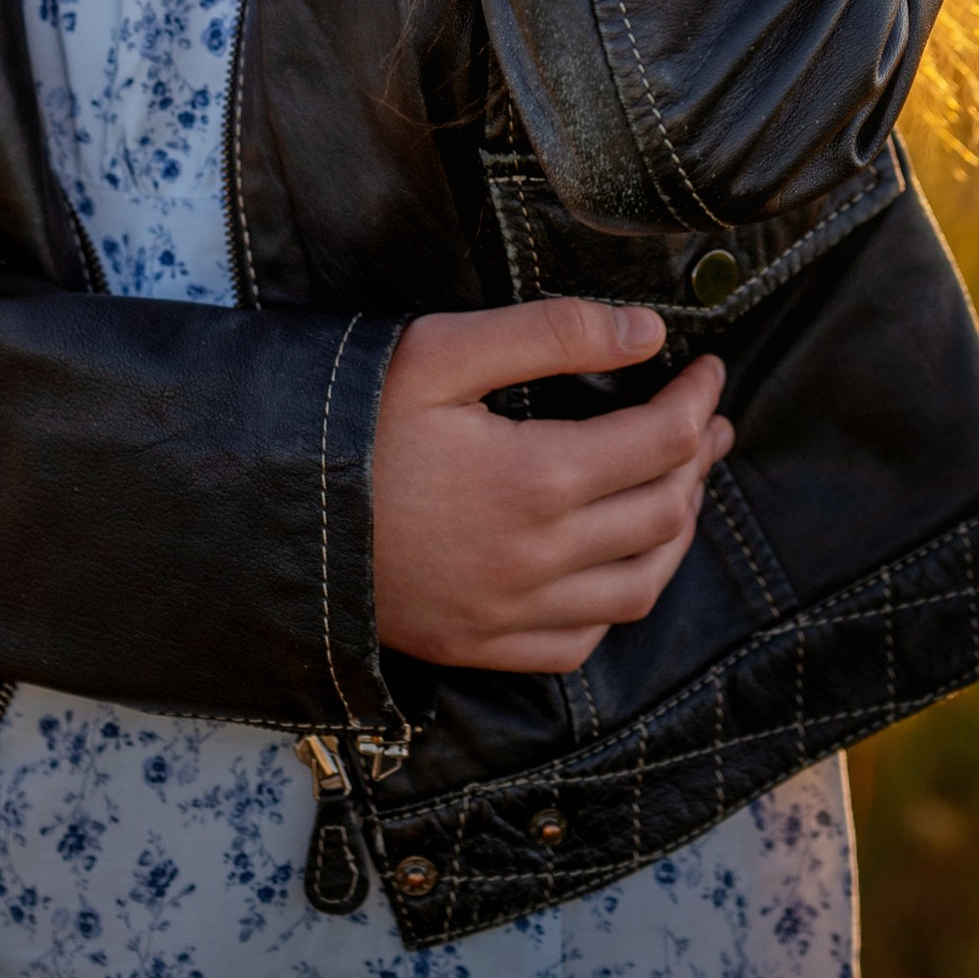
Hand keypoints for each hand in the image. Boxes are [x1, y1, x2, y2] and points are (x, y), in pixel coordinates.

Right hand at [371, 295, 728, 673]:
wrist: (271, 513)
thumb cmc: (350, 420)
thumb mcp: (442, 351)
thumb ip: (550, 334)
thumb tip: (648, 332)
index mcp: (536, 478)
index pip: (658, 440)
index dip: (695, 400)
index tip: (707, 368)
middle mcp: (539, 559)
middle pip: (661, 513)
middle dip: (696, 460)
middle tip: (707, 422)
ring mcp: (511, 613)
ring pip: (638, 588)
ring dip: (675, 534)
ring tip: (683, 489)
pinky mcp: (480, 646)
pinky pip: (580, 642)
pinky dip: (617, 604)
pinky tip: (617, 567)